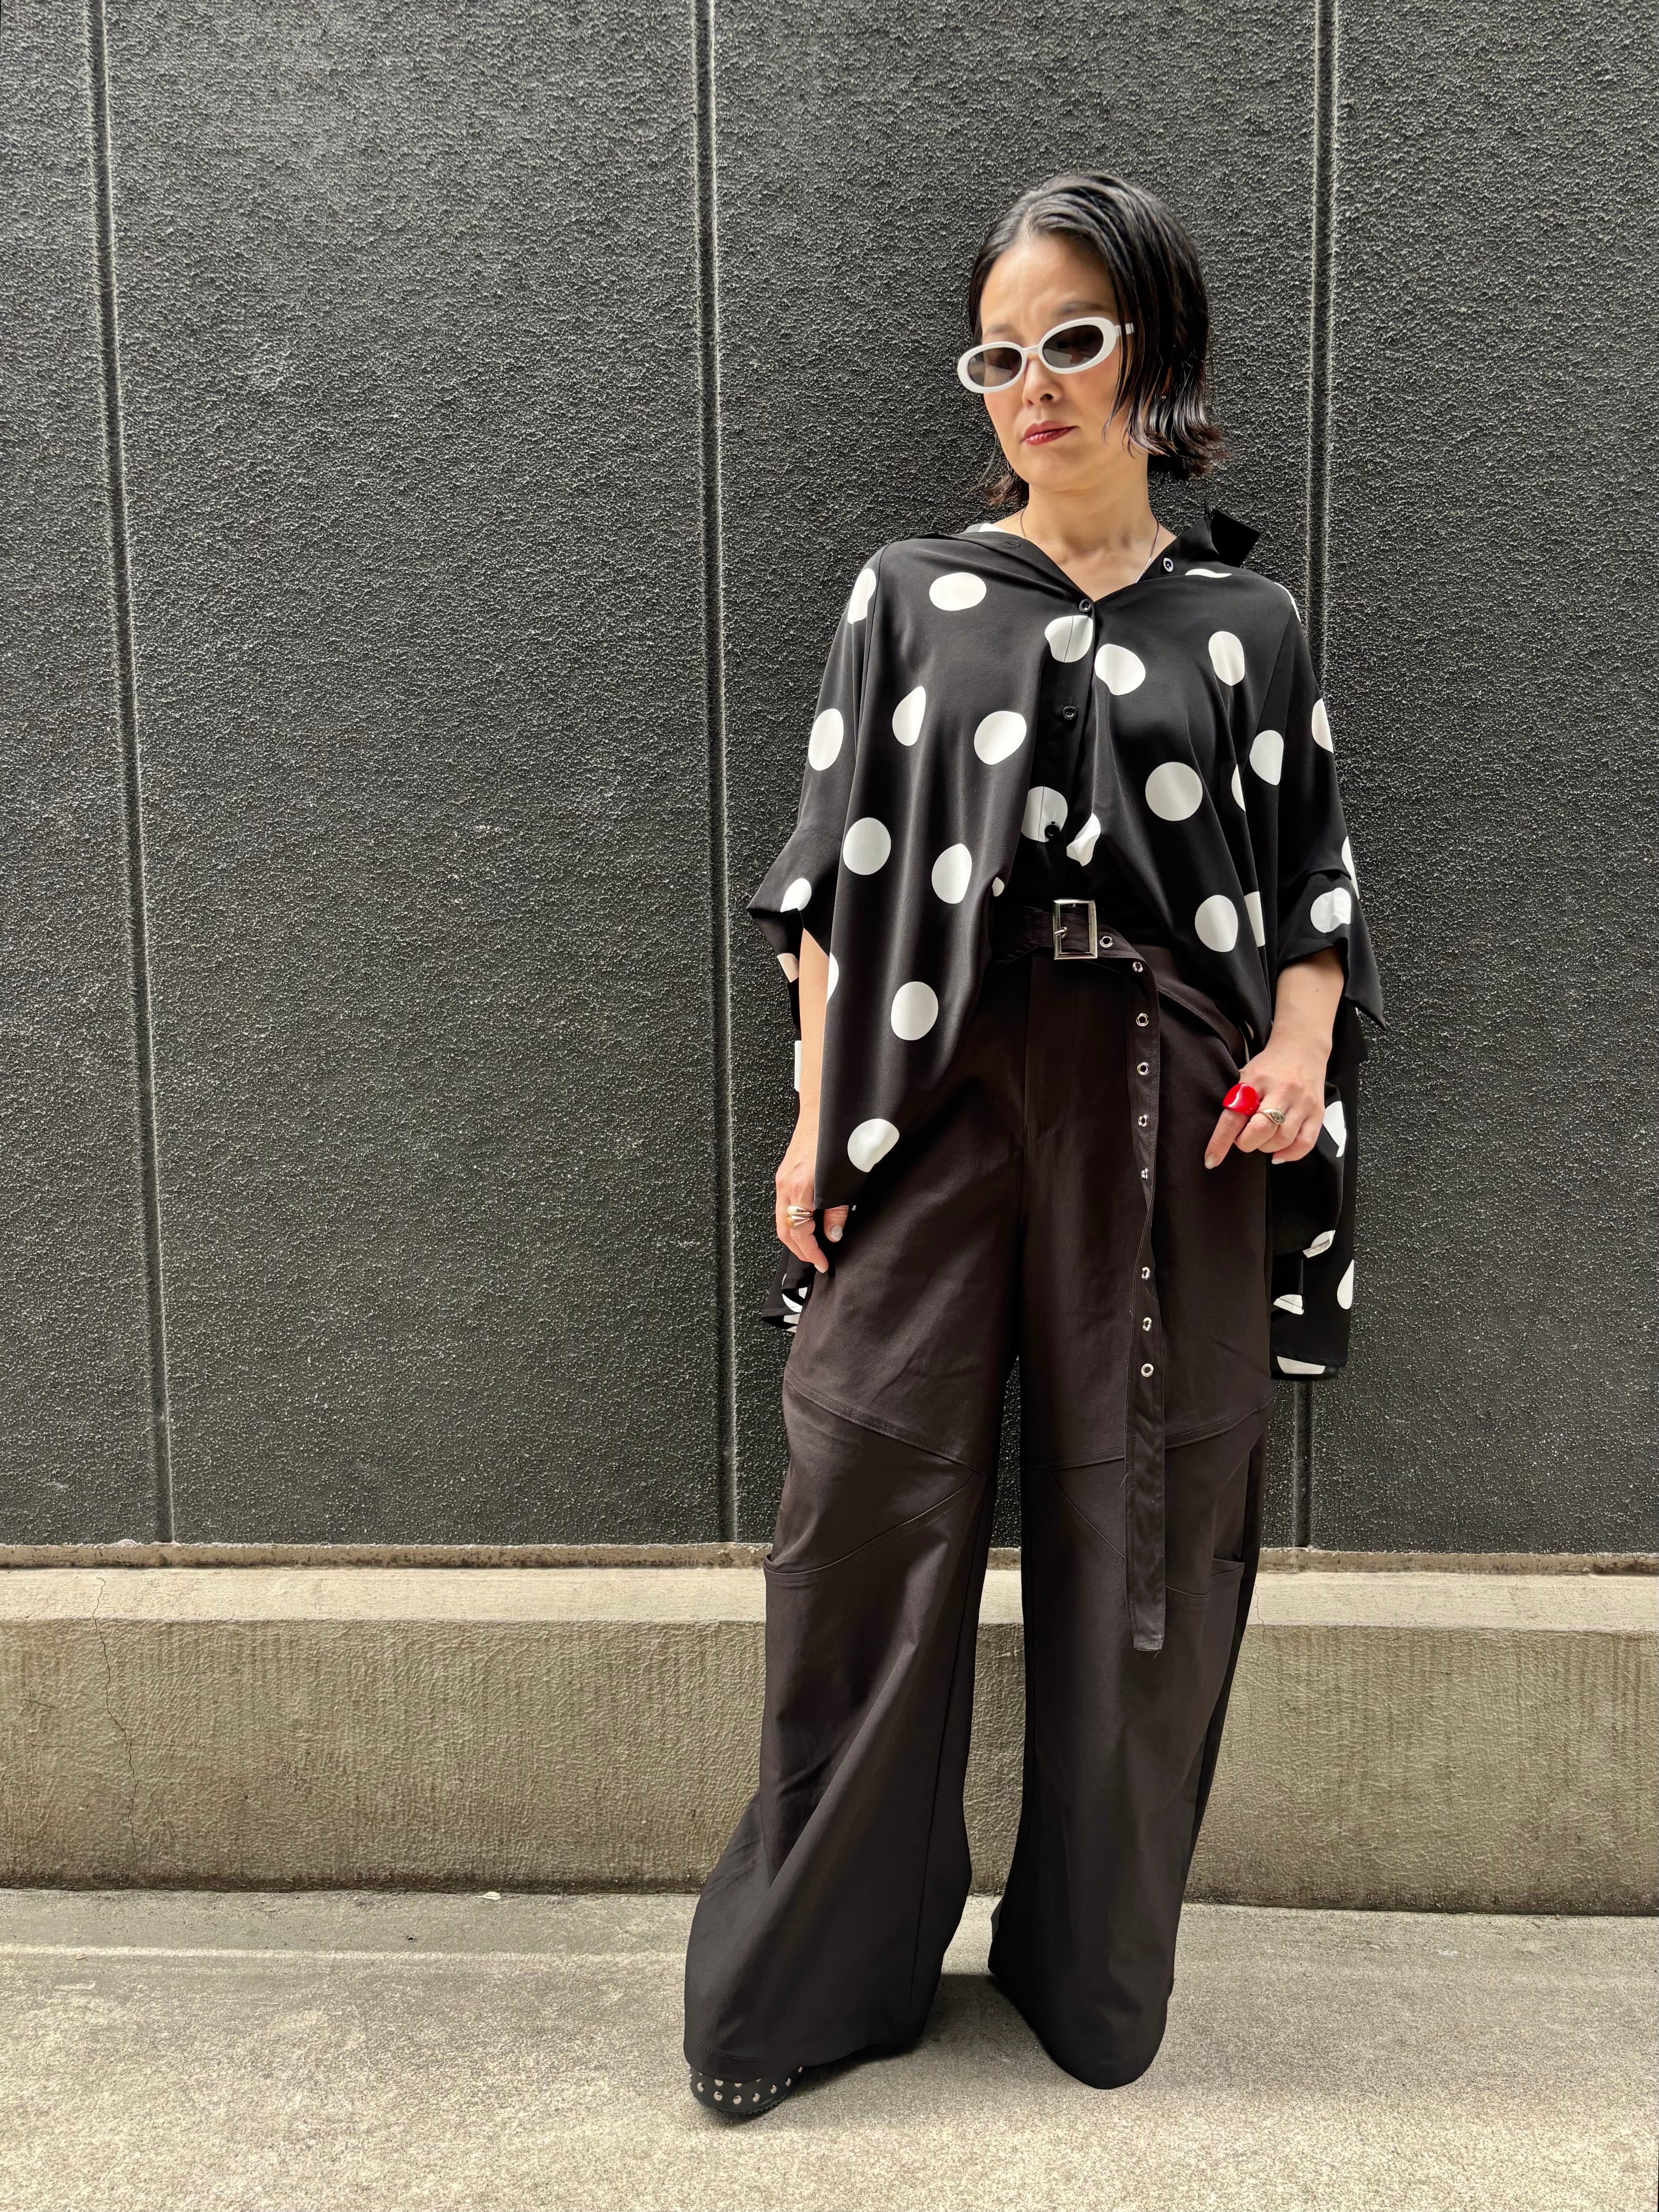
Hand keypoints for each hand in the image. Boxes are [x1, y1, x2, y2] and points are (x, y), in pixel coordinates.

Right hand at [775, 1116, 850, 1271]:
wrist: (825, 1109)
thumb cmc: (835, 1139)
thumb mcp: (845, 1181)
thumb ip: (837, 1210)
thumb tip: (833, 1234)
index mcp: (799, 1189)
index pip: (800, 1232)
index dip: (811, 1252)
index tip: (822, 1263)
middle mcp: (786, 1185)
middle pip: (785, 1230)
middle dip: (800, 1250)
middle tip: (815, 1261)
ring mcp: (783, 1178)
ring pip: (782, 1218)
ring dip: (795, 1237)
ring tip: (812, 1248)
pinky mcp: (786, 1172)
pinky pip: (784, 1205)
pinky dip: (793, 1221)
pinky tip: (806, 1224)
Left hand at [1204, 1034, 1329, 1168]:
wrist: (1302, 1047)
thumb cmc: (1269, 1067)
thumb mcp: (1247, 1076)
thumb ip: (1237, 1102)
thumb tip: (1226, 1136)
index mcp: (1256, 1081)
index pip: (1235, 1116)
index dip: (1221, 1141)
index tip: (1211, 1159)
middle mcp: (1282, 1090)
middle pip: (1262, 1129)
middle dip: (1247, 1143)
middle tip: (1244, 1139)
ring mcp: (1302, 1102)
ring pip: (1283, 1139)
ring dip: (1267, 1148)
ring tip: (1262, 1140)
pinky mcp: (1317, 1112)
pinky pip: (1305, 1143)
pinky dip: (1290, 1154)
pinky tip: (1278, 1153)